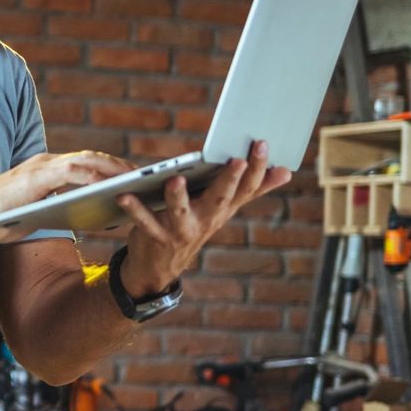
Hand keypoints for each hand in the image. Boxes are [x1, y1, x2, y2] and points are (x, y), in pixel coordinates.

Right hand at [0, 151, 134, 247]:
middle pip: (93, 158)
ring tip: (136, 181)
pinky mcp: (35, 177)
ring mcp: (41, 167)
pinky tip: (112, 189)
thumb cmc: (0, 218)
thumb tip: (87, 214)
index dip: (112, 167)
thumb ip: (58, 204)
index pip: (87, 162)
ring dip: (113, 169)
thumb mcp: (37, 210)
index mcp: (47, 168)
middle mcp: (46, 162)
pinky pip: (73, 174)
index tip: (133, 177)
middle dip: (120, 166)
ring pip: (87, 161)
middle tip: (146, 176)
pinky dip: (94, 179)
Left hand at [116, 141, 291, 296]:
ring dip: (178, 197)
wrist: (162, 266)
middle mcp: (208, 219)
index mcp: (224, 208)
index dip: (256, 167)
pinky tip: (125, 195)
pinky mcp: (156, 236)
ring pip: (182, 212)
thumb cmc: (194, 224)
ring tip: (176, 179)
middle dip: (230, 179)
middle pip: (222, 197)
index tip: (262, 144)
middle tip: (236, 159)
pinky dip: (134, 209)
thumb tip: (286, 171)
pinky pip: (144, 222)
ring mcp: (183, 230)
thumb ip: (252, 188)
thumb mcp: (224, 207)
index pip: (246, 187)